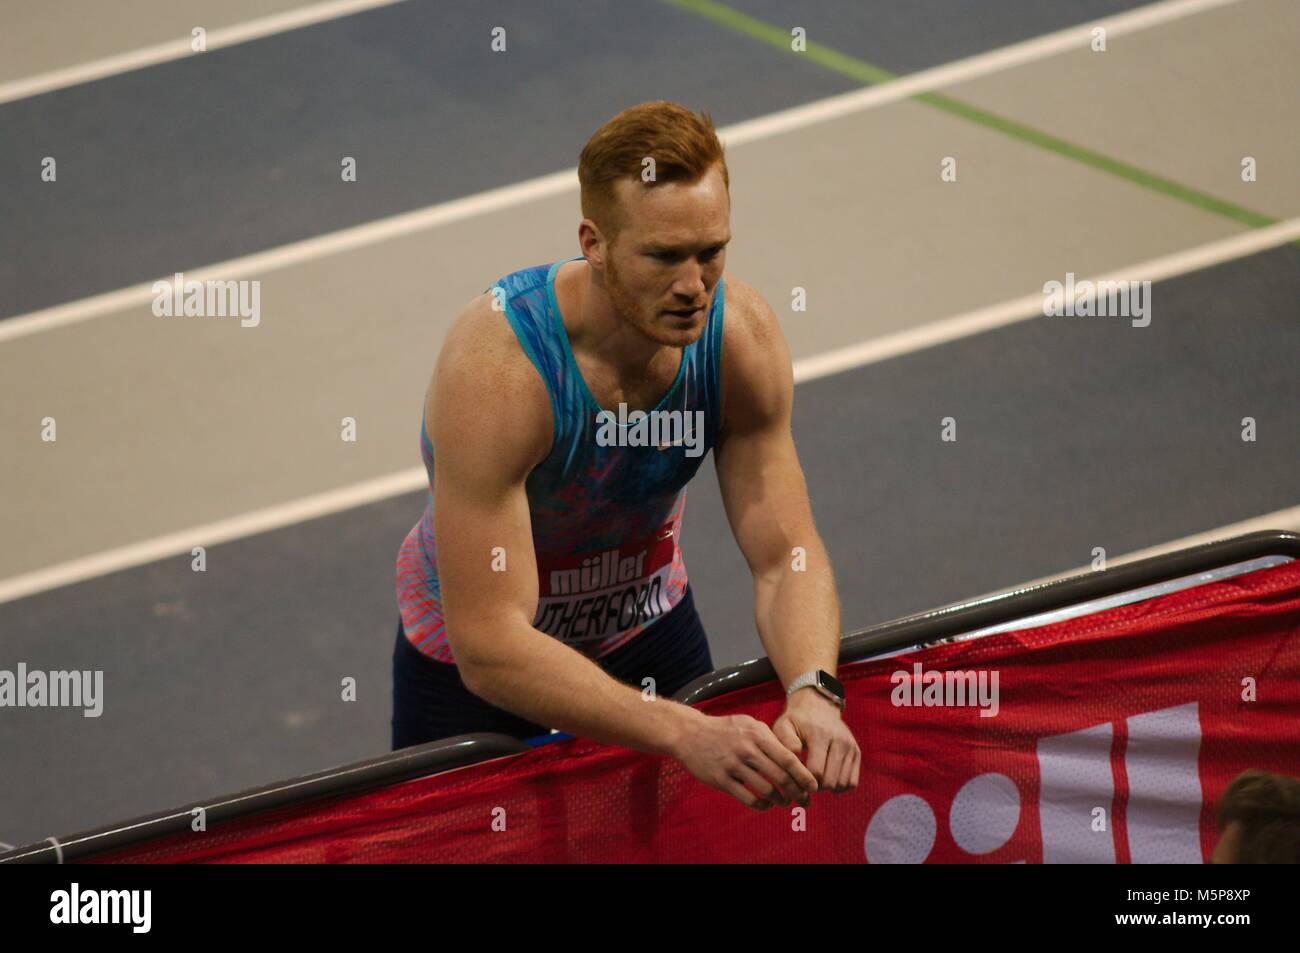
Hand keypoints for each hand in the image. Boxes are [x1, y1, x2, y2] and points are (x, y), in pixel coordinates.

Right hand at [671, 711, 818, 809]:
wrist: (690, 734)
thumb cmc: (724, 729)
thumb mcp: (748, 723)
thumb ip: (769, 738)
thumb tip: (793, 755)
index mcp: (757, 735)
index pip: (787, 758)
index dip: (803, 775)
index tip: (814, 787)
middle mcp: (747, 750)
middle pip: (780, 776)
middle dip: (797, 792)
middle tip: (805, 801)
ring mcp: (733, 765)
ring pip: (766, 790)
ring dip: (780, 800)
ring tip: (785, 803)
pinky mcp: (721, 780)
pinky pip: (747, 798)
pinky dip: (761, 805)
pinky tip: (766, 805)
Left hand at [773, 688, 859, 792]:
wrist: (817, 707)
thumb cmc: (796, 721)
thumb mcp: (784, 726)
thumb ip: (785, 741)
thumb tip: (794, 757)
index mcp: (820, 735)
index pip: (816, 772)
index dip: (804, 782)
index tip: (795, 780)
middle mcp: (839, 740)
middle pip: (830, 781)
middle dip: (815, 787)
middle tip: (804, 782)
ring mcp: (850, 746)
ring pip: (842, 783)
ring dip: (828, 788)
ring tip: (815, 780)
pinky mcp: (856, 752)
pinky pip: (852, 782)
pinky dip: (840, 786)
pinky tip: (827, 779)